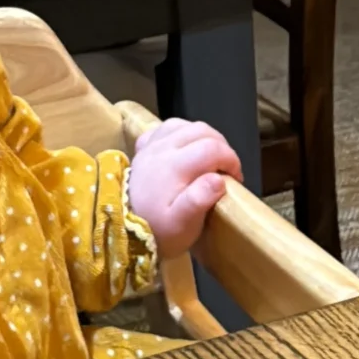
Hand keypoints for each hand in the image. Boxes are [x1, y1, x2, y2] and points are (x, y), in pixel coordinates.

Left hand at [127, 118, 241, 258]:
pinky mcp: (142, 149)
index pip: (212, 148)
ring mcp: (150, 147)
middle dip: (222, 147)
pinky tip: (186, 149)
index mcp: (174, 166)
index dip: (231, 160)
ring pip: (184, 125)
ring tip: (211, 158)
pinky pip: (165, 129)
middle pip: (201, 130)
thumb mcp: (182, 225)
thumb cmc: (158, 231)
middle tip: (226, 169)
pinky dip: (182, 133)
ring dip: (204, 137)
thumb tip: (219, 179)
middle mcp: (161, 149)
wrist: (123, 233)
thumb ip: (199, 200)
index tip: (235, 179)